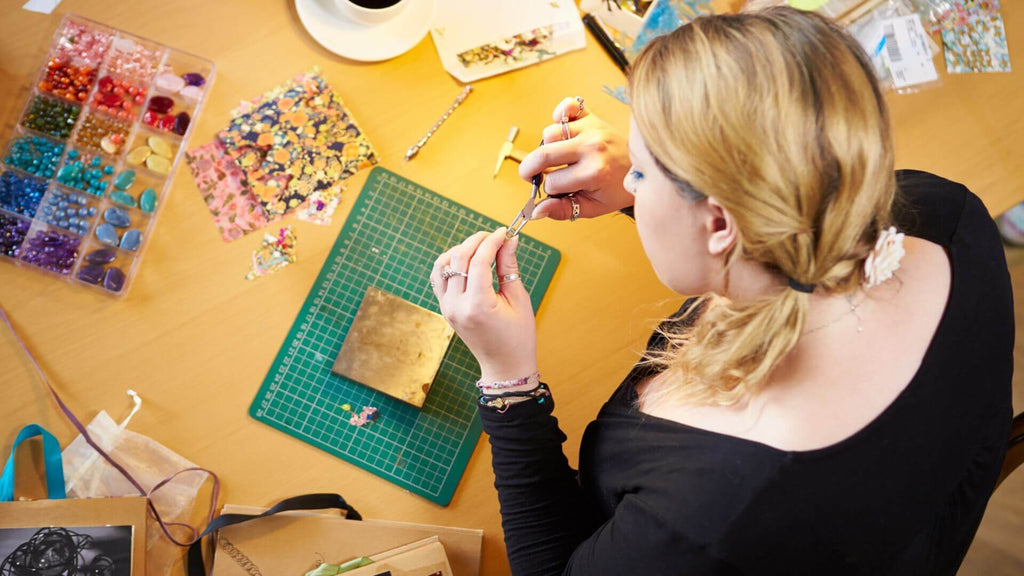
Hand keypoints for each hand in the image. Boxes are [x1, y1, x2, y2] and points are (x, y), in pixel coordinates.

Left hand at [431, 228, 536, 383]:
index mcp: (478, 306)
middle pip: (459, 258)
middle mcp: (456, 306)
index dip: (492, 241)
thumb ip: (509, 266)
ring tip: (480, 247)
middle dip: (477, 241)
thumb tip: (510, 240)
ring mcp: (446, 308)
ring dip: (460, 250)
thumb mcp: (518, 299)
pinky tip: (466, 260)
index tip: (504, 232)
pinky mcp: (444, 308)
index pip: (479, 261)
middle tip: (494, 236)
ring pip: (442, 264)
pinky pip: (438, 278)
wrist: (504, 365)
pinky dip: (449, 263)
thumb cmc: (517, 336)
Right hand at [518, 97, 632, 220]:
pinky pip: (568, 105)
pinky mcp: (592, 117)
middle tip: (532, 175)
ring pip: (549, 133)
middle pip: (543, 155)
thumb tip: (535, 211)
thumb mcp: (593, 207)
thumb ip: (563, 210)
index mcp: (593, 172)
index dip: (549, 190)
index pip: (552, 183)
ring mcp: (591, 129)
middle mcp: (591, 148)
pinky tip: (562, 128)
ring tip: (558, 157)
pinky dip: (560, 113)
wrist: (640, 168)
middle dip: (530, 169)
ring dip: (547, 147)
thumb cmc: (617, 188)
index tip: (556, 190)